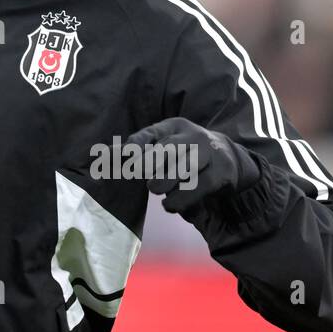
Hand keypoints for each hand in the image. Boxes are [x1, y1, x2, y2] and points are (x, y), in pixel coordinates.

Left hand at [125, 116, 260, 215]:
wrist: (230, 160)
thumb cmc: (186, 154)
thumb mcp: (165, 146)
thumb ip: (138, 151)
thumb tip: (102, 157)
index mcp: (174, 126)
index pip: (149, 133)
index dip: (134, 145)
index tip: (123, 158)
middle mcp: (192, 135)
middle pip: (166, 150)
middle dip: (149, 164)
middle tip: (141, 176)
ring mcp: (209, 152)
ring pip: (181, 169)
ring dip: (164, 183)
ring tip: (156, 188)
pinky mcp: (221, 172)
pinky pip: (197, 187)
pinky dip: (179, 199)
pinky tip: (170, 205)